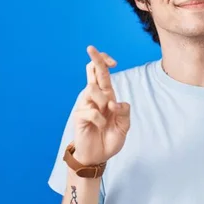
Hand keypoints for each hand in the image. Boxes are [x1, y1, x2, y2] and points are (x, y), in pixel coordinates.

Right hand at [73, 45, 130, 164]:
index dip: (105, 64)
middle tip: (90, 47)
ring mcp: (85, 105)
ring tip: (107, 113)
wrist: (98, 156)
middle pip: (92, 73)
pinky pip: (91, 111)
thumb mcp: (124, 126)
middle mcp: (95, 97)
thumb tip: (117, 102)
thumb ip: (124, 113)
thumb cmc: (110, 138)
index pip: (103, 74)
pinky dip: (100, 119)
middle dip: (94, 59)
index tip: (113, 61)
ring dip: (103, 100)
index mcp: (107, 96)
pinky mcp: (80, 116)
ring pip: (92, 89)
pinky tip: (100, 126)